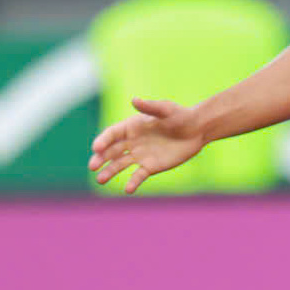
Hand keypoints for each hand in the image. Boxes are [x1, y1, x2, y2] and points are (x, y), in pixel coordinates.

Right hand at [89, 98, 204, 193]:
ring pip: (120, 164)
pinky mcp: (150, 166)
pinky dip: (132, 182)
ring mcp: (140, 155)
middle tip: (92, 166)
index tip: (96, 148)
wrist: (197, 130)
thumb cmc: (180, 115)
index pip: (112, 134)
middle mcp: (132, 142)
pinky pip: (138, 175)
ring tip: (100, 180)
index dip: (103, 141)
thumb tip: (134, 99)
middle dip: (100, 158)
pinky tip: (127, 189)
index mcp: (131, 127)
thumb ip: (150, 107)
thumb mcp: (165, 109)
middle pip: (111, 151)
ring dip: (109, 172)